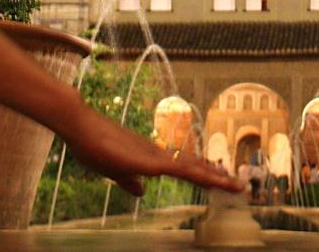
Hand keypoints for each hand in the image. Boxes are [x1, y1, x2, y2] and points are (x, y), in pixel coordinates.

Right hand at [62, 104, 243, 196]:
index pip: (183, 168)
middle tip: (238, 185)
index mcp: (151, 159)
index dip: (202, 174)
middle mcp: (157, 155)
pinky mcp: (144, 159)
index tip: (221, 179)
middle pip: (192, 168)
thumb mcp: (113, 171)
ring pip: (189, 168)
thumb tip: (141, 192)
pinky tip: (204, 177)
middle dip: (215, 177)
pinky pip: (173, 168)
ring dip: (211, 177)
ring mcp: (152, 156)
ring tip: (232, 184)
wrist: (80, 125)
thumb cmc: (93, 145)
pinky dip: (191, 173)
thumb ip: (129, 182)